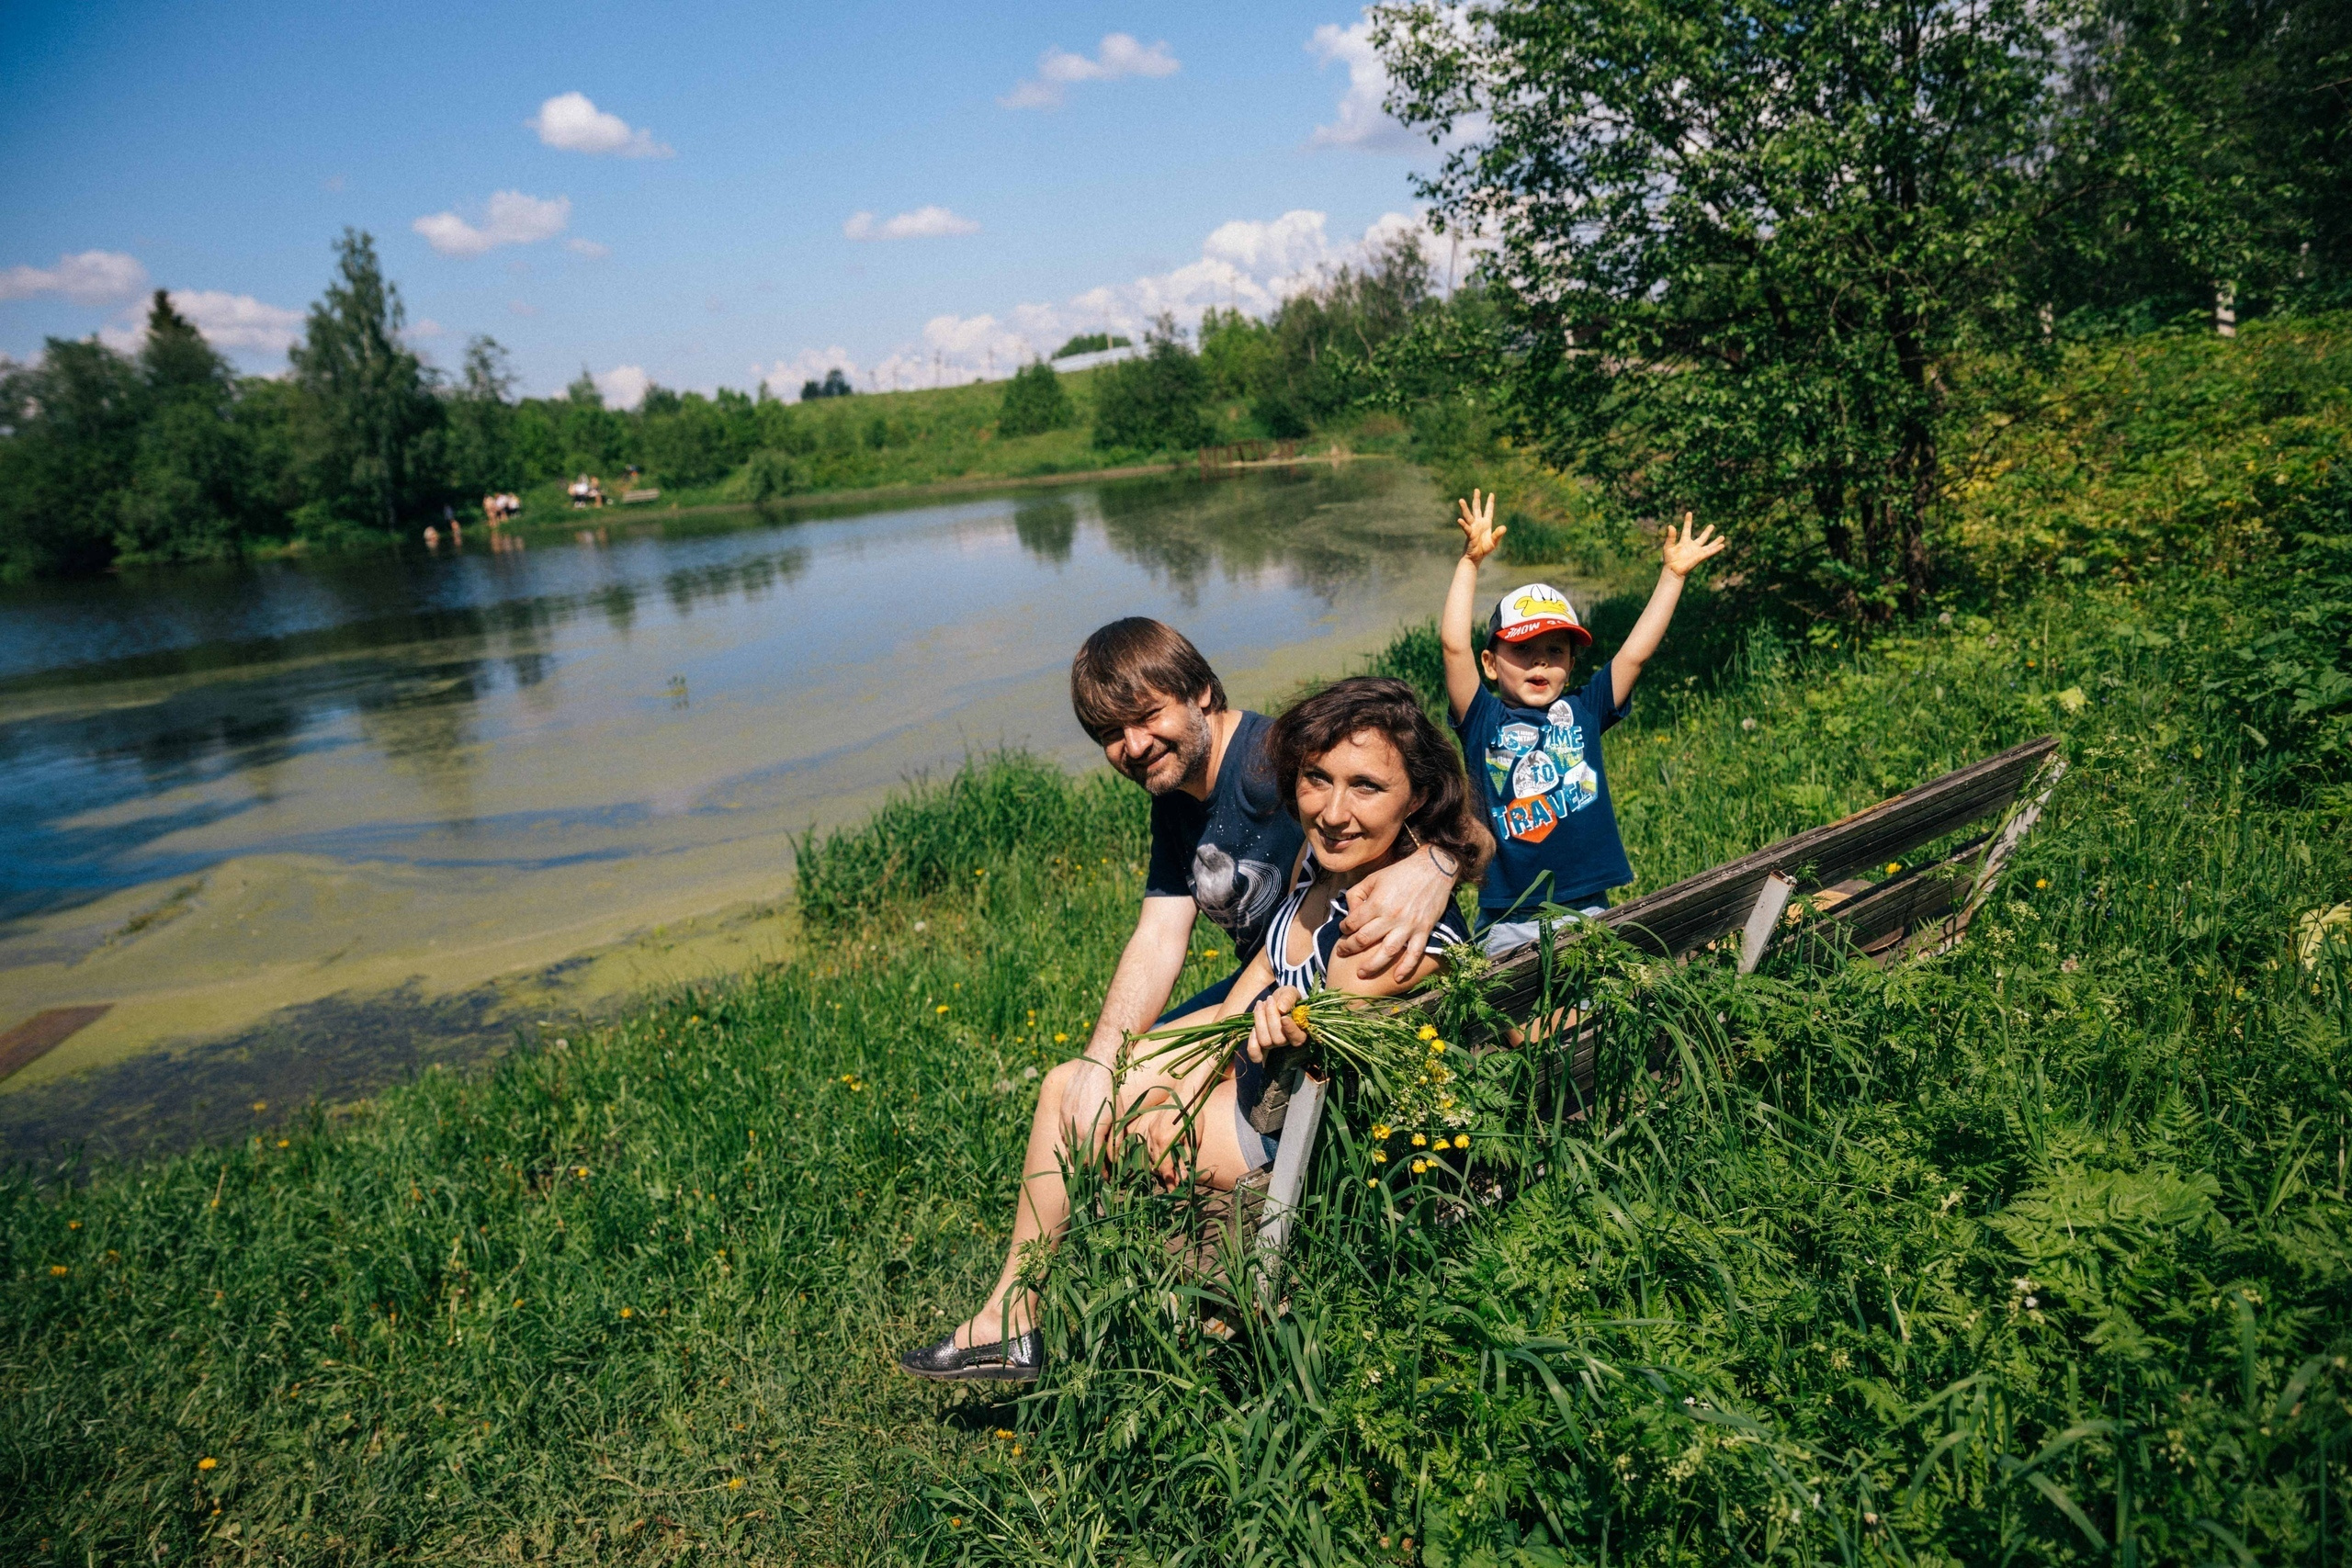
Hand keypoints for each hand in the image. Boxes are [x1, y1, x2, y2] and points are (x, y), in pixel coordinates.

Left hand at [1247, 986, 1306, 1062]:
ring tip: (1260, 1004)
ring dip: (1260, 1021)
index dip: (1290, 1030)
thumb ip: (1289, 998)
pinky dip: (1252, 1042)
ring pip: (1265, 1042)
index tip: (1284, 1017)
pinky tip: (1252, 1028)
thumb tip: (1282, 1009)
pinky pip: (1255, 1054)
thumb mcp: (1290, 992)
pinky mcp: (1260, 1047)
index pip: (1298, 1039)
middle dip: (1271, 1017)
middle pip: (1279, 1040)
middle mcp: (1287, 1042)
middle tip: (1269, 999)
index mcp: (1300, 1032)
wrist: (1272, 1000)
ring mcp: (1273, 1045)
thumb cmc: (1285, 997)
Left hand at [1333, 847, 1457, 983]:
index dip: (1344, 928)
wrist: (1433, 869)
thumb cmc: (1400, 873)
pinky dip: (1406, 968)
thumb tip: (1351, 914)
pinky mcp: (1423, 930)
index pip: (1353, 923)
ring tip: (1361, 973)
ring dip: (1372, 965)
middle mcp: (1391, 916)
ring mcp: (1408, 925)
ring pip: (1387, 952)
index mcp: (1377, 902)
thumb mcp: (1373, 878)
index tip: (1344, 930)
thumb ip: (1357, 895)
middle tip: (1342, 952)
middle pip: (1364, 939)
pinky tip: (1397, 978)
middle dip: (1349, 948)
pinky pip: (1415, 953)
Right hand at [1455, 489, 1506, 563]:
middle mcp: (1478, 523)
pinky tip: (1459, 520)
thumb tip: (1504, 527)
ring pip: (1468, 516)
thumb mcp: (1494, 542)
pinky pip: (1466, 528)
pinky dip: (1463, 524)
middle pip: (1477, 509)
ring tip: (1461, 500)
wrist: (1476, 557)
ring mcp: (1473, 527)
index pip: (1488, 511)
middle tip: (1476, 489)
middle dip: (1477, 499)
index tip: (1491, 494)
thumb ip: (1498, 534)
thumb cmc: (1484, 549)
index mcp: (1486, 523)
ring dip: (1465, 508)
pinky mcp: (1469, 534)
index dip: (1490, 503)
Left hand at [1661, 512, 1725, 578]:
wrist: (1673, 570)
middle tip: (1712, 525)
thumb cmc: (1669, 559)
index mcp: (1684, 542)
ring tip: (1723, 537)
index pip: (1687, 529)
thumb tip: (1671, 526)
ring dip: (1715, 541)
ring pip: (1708, 545)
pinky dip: (1716, 549)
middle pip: (1702, 537)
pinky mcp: (1700, 556)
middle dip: (1707, 532)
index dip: (1688, 521)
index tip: (1689, 513)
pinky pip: (1710, 551)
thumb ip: (1671, 537)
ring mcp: (1697, 551)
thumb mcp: (1668, 546)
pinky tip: (1722, 545)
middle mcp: (1692, 546)